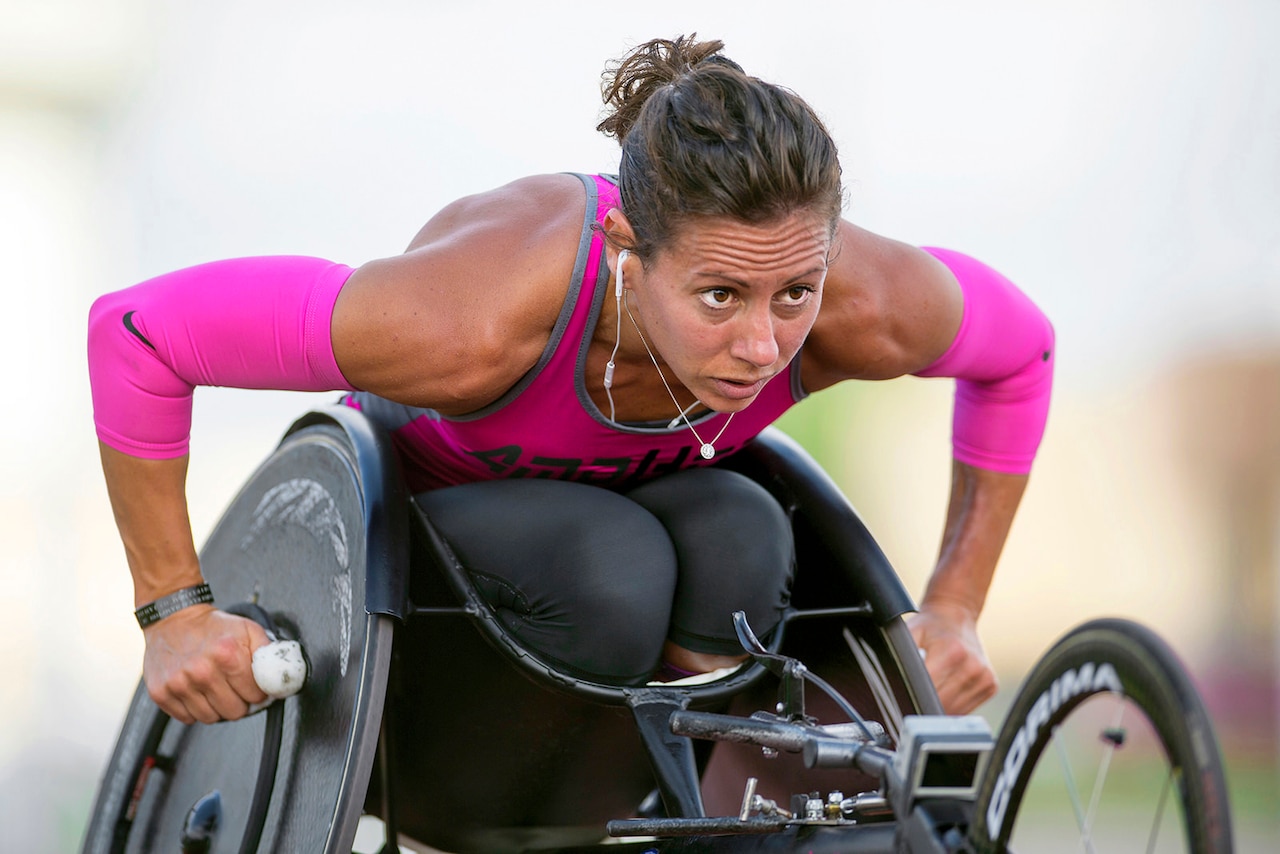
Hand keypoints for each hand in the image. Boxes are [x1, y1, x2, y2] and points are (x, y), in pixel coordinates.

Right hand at [142, 605, 269, 723]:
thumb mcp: (248, 630)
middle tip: (233, 687)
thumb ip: (269, 653)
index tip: (252, 686)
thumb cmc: (212, 626)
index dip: (258, 692)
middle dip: (239, 702)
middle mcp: (202, 671)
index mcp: (227, 655)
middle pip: (235, 712)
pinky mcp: (161, 693)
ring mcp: (179, 684)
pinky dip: (195, 709)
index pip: (255, 696)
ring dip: (216, 707)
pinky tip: (197, 692)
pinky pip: (187, 718)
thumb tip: (282, 677)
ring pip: (211, 718)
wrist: (173, 619)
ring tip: (214, 688)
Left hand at [906, 601, 997, 714]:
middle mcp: (972, 665)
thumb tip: (892, 680)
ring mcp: (984, 677)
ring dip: (939, 708)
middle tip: (913, 697)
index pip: (928, 688)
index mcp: (952, 652)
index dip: (913, 695)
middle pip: (941, 702)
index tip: (904, 696)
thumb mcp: (911, 633)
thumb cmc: (930, 626)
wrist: (956, 614)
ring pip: (955, 711)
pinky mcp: (991, 685)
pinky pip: (967, 709)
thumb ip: (902, 655)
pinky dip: (953, 706)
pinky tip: (946, 691)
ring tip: (928, 693)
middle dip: (924, 703)